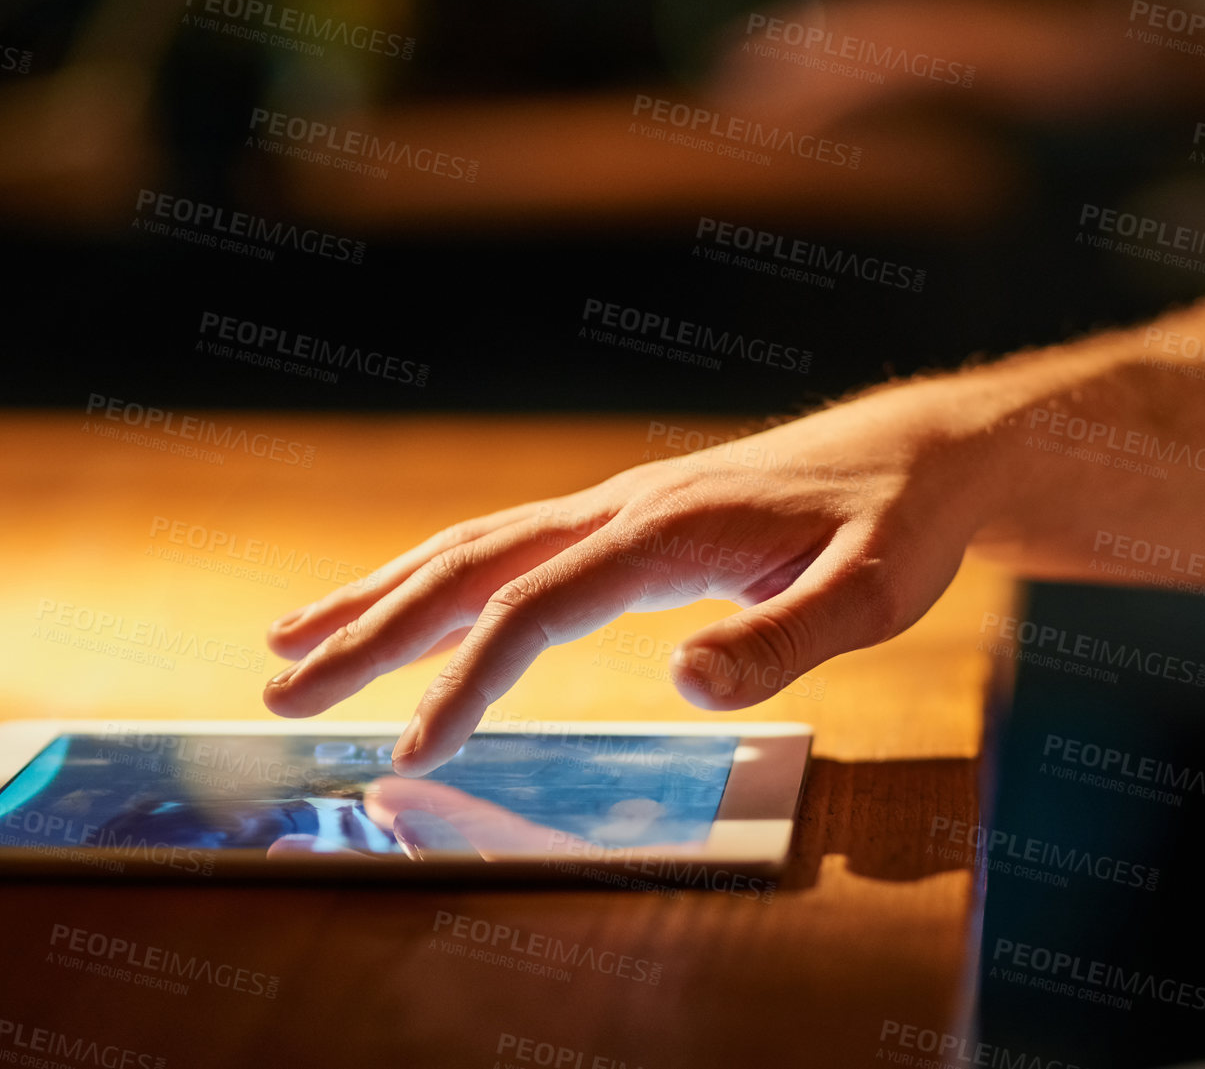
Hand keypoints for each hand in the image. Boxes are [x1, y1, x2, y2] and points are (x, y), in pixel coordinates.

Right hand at [261, 375, 1005, 775]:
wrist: (924, 449)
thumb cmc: (898, 524)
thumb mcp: (868, 594)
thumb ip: (779, 640)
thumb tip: (681, 685)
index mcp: (662, 531)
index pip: (532, 610)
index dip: (464, 682)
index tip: (410, 754)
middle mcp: (620, 508)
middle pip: (467, 566)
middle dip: (368, 631)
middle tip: (279, 689)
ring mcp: (617, 505)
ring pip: (471, 545)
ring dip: (379, 594)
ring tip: (292, 639)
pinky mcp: (627, 516)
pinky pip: (508, 544)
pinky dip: (440, 576)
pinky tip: (412, 606)